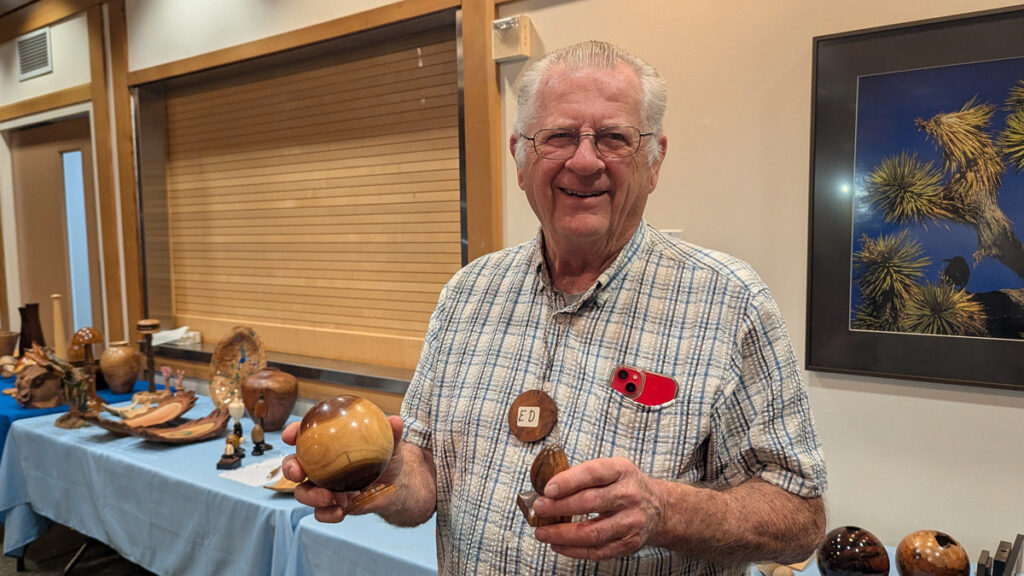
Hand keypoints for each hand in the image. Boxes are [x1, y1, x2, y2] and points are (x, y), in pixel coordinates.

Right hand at [281, 415, 404, 522]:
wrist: (395, 486)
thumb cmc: (386, 459)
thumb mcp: (391, 446)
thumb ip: (392, 435)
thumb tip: (395, 420)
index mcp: (327, 446)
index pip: (303, 436)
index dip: (292, 434)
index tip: (290, 435)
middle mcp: (319, 467)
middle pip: (293, 467)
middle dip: (289, 469)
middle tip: (299, 472)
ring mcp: (322, 488)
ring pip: (303, 493)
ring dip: (311, 496)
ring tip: (328, 497)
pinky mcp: (331, 506)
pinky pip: (321, 513)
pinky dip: (327, 513)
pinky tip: (340, 511)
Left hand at [531, 457, 664, 559]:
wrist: (659, 508)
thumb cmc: (626, 486)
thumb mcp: (612, 469)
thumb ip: (584, 475)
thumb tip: (548, 489)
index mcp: (622, 471)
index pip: (593, 474)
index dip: (568, 481)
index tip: (548, 489)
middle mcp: (629, 496)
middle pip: (590, 503)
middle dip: (559, 507)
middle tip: (539, 509)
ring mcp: (630, 522)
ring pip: (592, 532)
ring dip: (562, 534)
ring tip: (542, 532)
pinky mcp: (628, 543)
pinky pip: (597, 551)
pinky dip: (573, 550)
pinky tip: (557, 545)